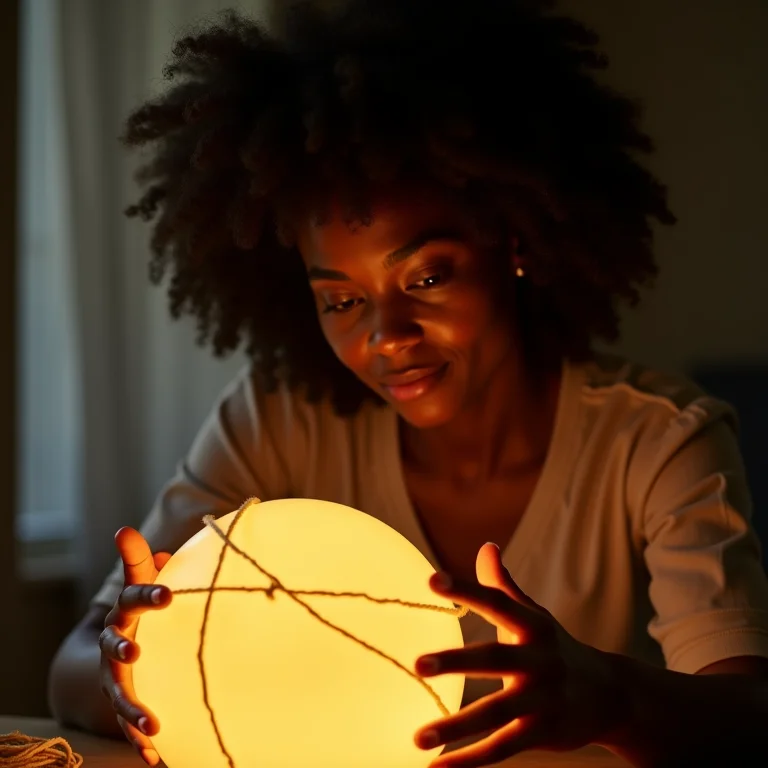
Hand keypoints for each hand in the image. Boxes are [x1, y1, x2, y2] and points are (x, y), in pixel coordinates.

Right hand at [99, 528, 171, 766]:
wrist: (117, 646)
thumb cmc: (142, 607)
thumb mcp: (142, 582)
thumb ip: (143, 562)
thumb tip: (143, 541)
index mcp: (123, 613)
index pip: (132, 600)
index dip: (148, 594)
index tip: (167, 593)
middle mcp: (113, 646)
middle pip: (114, 648)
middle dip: (122, 650)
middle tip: (134, 653)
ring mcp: (115, 677)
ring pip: (119, 694)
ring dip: (132, 710)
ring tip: (152, 726)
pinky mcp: (124, 701)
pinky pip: (129, 725)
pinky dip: (140, 741)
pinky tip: (154, 757)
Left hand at [413, 543, 626, 766]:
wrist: (612, 695)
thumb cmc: (558, 647)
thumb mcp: (535, 615)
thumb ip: (504, 585)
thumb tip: (486, 546)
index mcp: (533, 626)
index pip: (496, 602)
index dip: (466, 589)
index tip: (430, 581)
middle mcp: (539, 660)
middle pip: (494, 659)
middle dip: (457, 662)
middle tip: (417, 664)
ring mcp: (543, 699)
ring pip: (495, 713)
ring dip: (455, 726)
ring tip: (417, 737)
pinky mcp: (543, 733)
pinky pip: (502, 748)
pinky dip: (469, 760)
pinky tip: (436, 767)